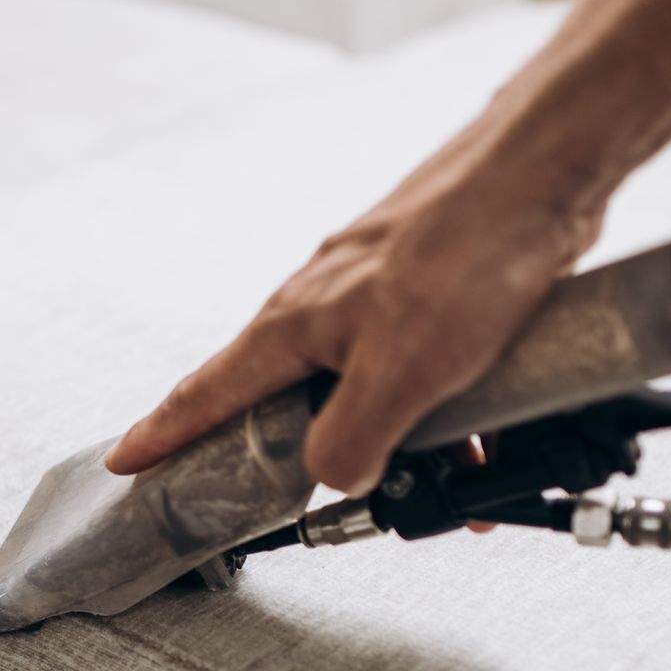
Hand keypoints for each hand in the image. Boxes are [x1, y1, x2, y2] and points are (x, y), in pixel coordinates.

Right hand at [104, 129, 604, 493]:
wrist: (543, 174)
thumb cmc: (467, 249)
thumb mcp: (400, 373)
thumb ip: (350, 439)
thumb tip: (331, 478)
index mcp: (293, 326)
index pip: (206, 394)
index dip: (162, 434)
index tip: (126, 460)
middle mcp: (322, 309)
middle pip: (281, 401)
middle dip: (291, 457)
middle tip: (280, 496)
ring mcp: (374, 299)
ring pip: (363, 393)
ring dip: (396, 444)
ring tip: (437, 483)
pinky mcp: (429, 296)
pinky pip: (417, 373)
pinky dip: (446, 416)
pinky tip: (487, 440)